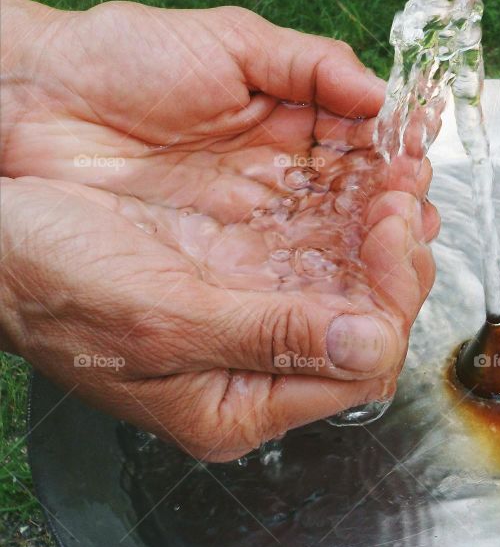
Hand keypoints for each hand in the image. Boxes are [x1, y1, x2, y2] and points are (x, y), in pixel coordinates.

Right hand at [0, 0, 438, 458]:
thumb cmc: (47, 278)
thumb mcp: (157, 318)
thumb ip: (268, 337)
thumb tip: (367, 346)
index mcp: (236, 401)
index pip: (355, 367)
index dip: (391, 301)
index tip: (395, 235)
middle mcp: (258, 349)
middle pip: (366, 311)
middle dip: (397, 252)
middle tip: (406, 194)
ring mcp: (255, 288)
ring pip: (351, 259)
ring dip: (382, 210)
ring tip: (400, 162)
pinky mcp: (243, 235)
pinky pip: (319, 212)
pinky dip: (350, 178)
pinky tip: (368, 146)